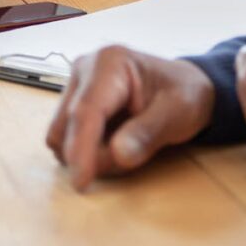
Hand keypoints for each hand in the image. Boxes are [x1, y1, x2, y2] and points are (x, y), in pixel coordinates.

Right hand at [46, 46, 215, 190]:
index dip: (81, 149)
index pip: (86, 110)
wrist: (184, 87)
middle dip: (91, 154)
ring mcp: (75, 86)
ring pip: (61, 136)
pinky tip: (115, 144)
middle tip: (132, 157)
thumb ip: (149, 132)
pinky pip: (66, 140)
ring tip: (128, 146)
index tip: (81, 182)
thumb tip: (118, 155)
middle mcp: (85, 69)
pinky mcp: (71, 103)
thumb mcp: (179, 112)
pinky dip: (86, 152)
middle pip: (66, 126)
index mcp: (110, 62)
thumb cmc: (184, 94)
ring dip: (88, 156)